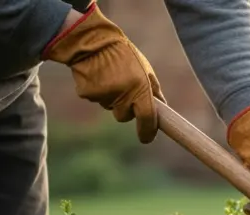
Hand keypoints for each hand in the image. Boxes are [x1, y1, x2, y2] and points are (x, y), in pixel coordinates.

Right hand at [42, 3, 162, 143]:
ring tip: (110, 77)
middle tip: (124, 90)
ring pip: (110, 108)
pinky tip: (97, 76)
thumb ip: (154, 91)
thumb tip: (163, 110)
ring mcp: (103, 95)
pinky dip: (97, 92)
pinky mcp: (86, 94)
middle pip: (125, 116)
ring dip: (112, 99)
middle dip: (126, 109)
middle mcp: (122, 94)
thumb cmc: (124, 55)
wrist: (91, 41)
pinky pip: (95, 100)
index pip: (147, 118)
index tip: (147, 138)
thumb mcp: (145, 69)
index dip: (148, 131)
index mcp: (140, 88)